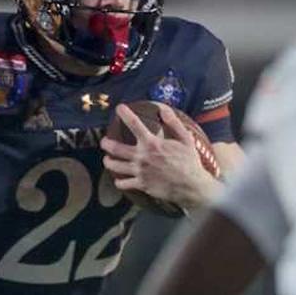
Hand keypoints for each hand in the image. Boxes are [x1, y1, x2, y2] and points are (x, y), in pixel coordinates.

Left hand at [101, 103, 220, 209]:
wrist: (191, 186)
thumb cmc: (189, 162)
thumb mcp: (186, 139)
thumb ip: (173, 123)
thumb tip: (163, 108)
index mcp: (152, 143)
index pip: (135, 124)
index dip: (125, 114)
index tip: (119, 108)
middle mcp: (142, 157)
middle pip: (116, 148)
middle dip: (106, 143)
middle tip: (104, 141)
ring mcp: (140, 172)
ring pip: (115, 166)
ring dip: (108, 162)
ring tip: (107, 159)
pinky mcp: (141, 185)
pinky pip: (123, 183)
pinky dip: (118, 181)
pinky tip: (119, 179)